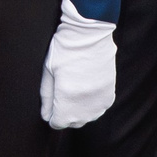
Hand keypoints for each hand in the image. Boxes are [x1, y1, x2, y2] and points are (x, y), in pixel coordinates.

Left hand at [39, 0, 117, 128]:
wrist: (90, 33)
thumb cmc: (65, 49)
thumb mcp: (48, 71)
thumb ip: (46, 97)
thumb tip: (46, 115)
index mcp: (67, 98)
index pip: (58, 123)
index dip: (52, 115)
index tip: (51, 105)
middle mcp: (86, 103)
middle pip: (73, 123)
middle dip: (65, 114)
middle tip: (61, 95)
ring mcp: (100, 99)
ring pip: (88, 117)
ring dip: (80, 111)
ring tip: (75, 92)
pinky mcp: (110, 92)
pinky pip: (100, 108)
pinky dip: (92, 104)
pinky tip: (87, 90)